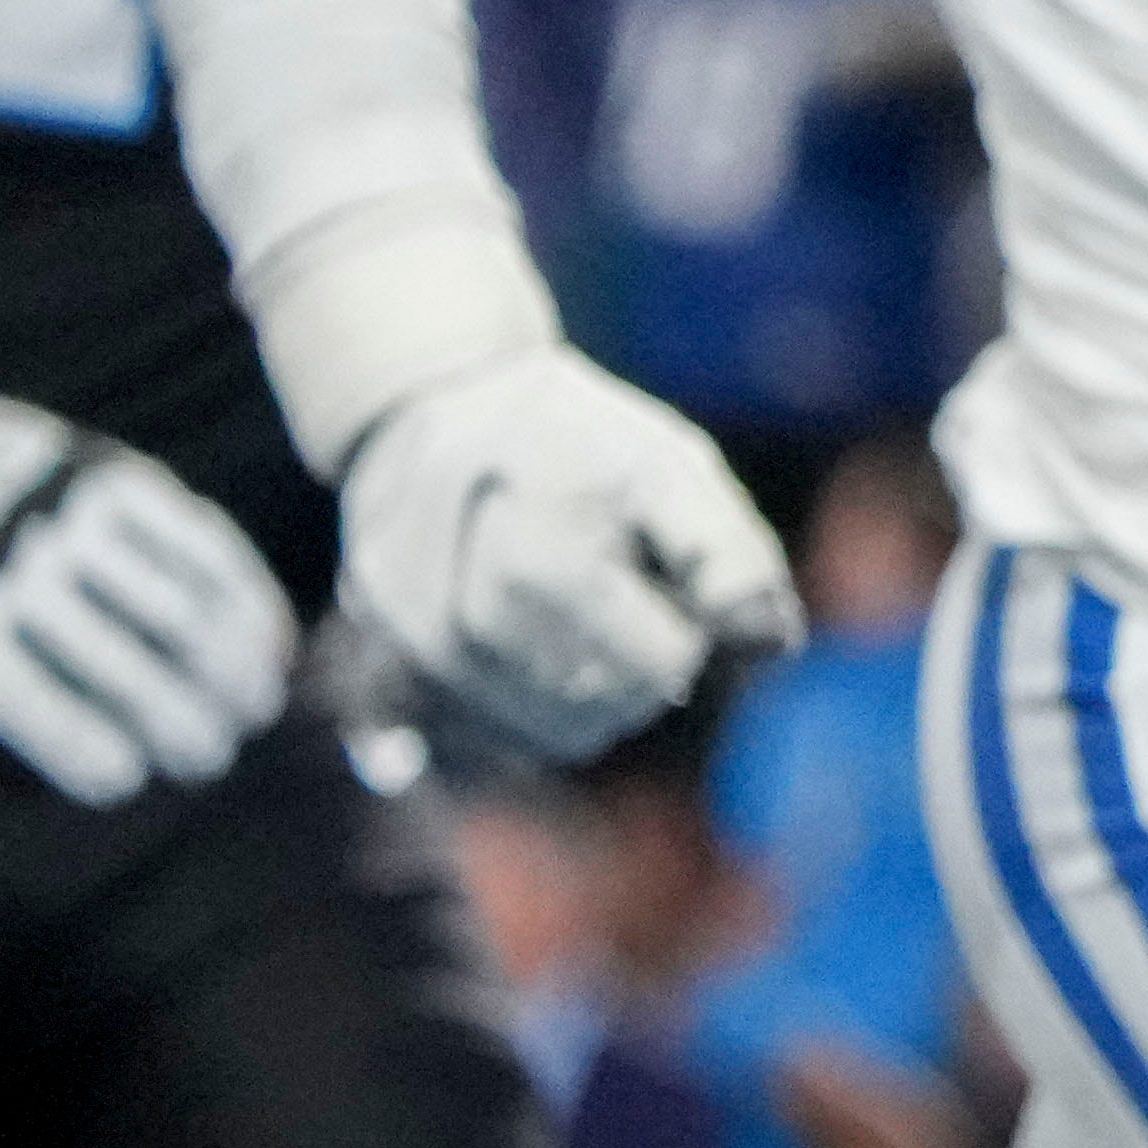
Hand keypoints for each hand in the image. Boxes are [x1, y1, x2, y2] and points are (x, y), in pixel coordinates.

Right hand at [344, 348, 794, 759]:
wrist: (438, 404)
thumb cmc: (576, 444)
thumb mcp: (670, 467)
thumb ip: (728, 555)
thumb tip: (771, 643)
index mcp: (532, 557)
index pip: (658, 666)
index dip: (683, 634)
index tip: (668, 582)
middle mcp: (451, 615)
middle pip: (593, 710)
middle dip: (634, 673)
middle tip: (624, 601)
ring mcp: (400, 645)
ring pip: (536, 740)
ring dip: (583, 703)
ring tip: (579, 622)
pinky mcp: (376, 663)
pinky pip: (476, 742)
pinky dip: (521, 718)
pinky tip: (532, 660)